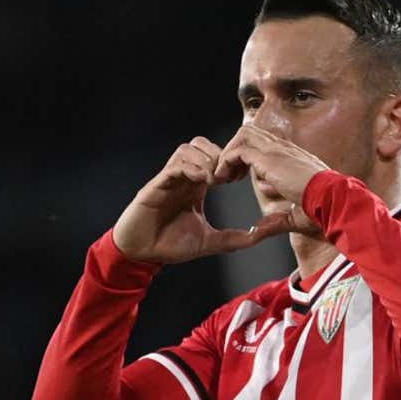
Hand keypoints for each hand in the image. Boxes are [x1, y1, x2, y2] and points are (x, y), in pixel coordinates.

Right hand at [112, 137, 277, 263]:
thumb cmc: (170, 245)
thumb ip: (234, 238)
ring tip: (213, 180)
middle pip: (201, 145)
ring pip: (187, 149)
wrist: (142, 254)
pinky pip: (173, 166)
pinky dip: (189, 168)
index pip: (213, 157)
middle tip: (227, 177)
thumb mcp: (209, 242)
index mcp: (195, 186)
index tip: (239, 178)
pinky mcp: (155, 186)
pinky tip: (200, 181)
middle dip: (218, 155)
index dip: (229, 161)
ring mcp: (168, 180)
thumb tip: (258, 236)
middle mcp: (183, 178)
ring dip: (204, 160)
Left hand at [215, 124, 330, 234]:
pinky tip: (223, 179)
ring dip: (228, 154)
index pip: (264, 144)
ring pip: (242, 136)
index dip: (247, 158)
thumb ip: (277, 220)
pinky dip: (226, 161)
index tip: (239, 178)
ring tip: (221, 176)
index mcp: (293, 157)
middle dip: (234, 150)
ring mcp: (276, 150)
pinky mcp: (268, 157)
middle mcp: (284, 148)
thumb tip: (261, 228)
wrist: (332, 201)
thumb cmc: (322, 210)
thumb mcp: (295, 214)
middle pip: (250, 133)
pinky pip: (238, 150)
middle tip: (227, 175)